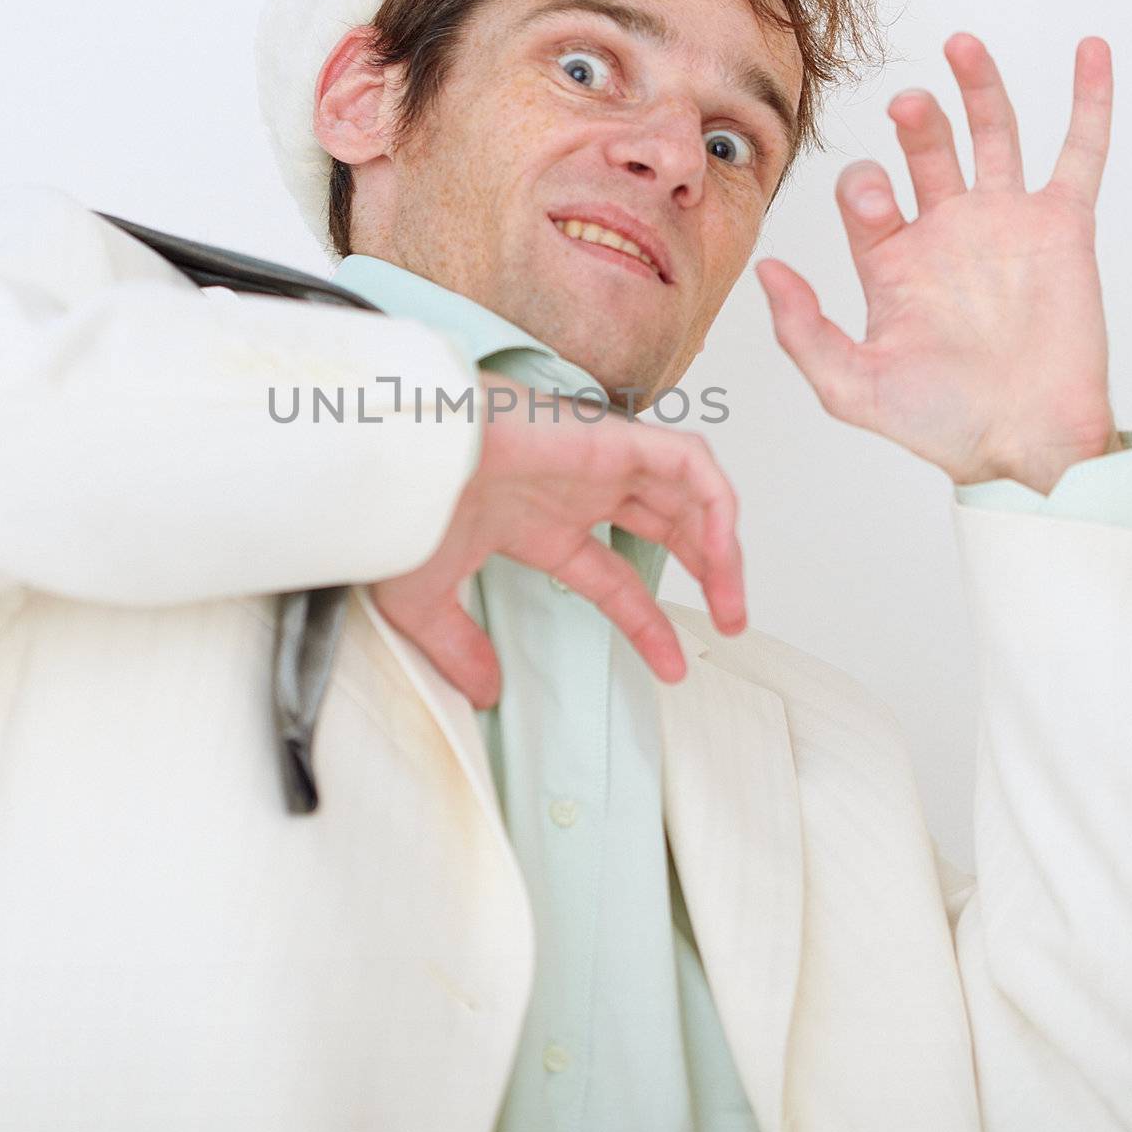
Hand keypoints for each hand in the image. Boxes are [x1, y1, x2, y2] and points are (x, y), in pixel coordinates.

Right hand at [371, 375, 746, 708]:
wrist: (398, 459)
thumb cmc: (399, 508)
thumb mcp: (424, 601)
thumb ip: (458, 648)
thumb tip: (486, 693)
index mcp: (540, 522)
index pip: (614, 576)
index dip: (649, 623)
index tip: (673, 670)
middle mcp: (577, 489)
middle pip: (667, 525)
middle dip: (709, 572)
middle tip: (732, 623)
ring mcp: (598, 461)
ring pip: (689, 493)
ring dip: (721, 544)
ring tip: (733, 601)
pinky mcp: (613, 438)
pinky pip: (689, 462)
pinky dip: (715, 501)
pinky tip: (715, 551)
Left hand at [755, 34, 1120, 494]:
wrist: (1024, 443)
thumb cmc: (939, 424)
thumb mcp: (849, 384)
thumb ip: (801, 329)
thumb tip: (764, 269)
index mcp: (892, 262)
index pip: (865, 197)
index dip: (861, 185)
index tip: (872, 197)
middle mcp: (945, 233)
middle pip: (924, 152)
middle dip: (915, 124)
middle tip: (907, 106)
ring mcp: (1004, 223)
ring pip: (992, 134)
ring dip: (977, 87)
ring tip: (959, 46)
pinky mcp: (1062, 226)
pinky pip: (1080, 151)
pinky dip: (1087, 100)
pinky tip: (1086, 51)